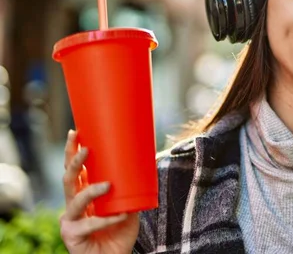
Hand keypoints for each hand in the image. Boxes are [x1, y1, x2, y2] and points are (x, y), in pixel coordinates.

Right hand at [60, 130, 138, 253]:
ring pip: (75, 199)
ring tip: (108, 185)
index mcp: (83, 193)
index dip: (72, 151)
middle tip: (86, 149)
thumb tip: (148, 163)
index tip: (75, 131)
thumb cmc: (120, 232)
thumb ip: (132, 189)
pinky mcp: (72, 236)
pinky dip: (107, 220)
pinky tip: (121, 216)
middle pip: (68, 178)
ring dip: (91, 190)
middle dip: (74, 161)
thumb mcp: (129, 205)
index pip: (74, 169)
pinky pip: (90, 224)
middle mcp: (73, 204)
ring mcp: (70, 220)